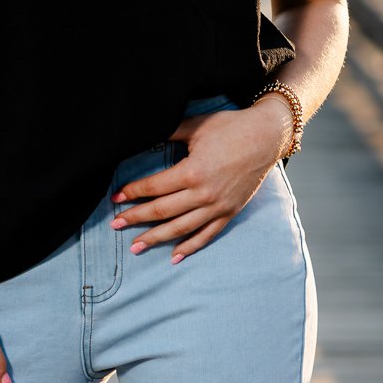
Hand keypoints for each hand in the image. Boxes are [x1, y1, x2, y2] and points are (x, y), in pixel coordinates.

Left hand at [109, 100, 290, 262]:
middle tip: (115, 225)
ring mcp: (217, 206)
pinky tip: (174, 256)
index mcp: (192, 172)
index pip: (154, 187)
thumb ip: (168, 133)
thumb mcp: (196, 126)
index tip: (116, 197)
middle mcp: (204, 194)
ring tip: (136, 247)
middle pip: (162, 211)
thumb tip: (144, 134)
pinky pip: (207, 235)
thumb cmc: (230, 127)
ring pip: (181, 228)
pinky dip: (190, 247)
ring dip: (156, 238)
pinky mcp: (229, 212)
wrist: (266, 137)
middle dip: (136, 218)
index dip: (133, 192)